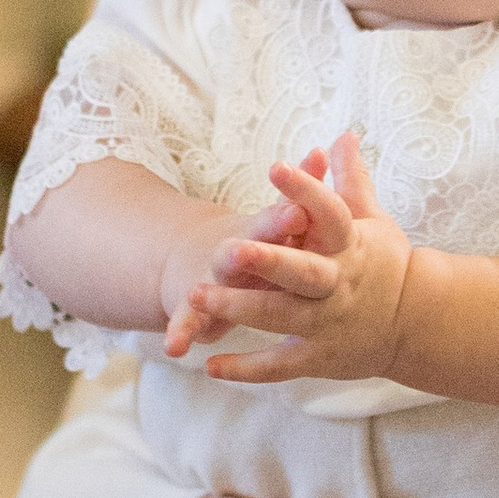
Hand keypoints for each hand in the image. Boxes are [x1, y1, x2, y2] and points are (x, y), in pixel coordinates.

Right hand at [153, 158, 319, 354]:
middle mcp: (240, 252)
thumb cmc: (256, 239)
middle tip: (250, 247)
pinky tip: (173, 348)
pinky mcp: (195, 308)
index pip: (283, 219)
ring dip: (211, 291)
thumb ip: (301, 190)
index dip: (289, 213)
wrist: (196, 257)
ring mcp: (215, 279)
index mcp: (268, 232)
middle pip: (250, 246)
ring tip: (197, 294)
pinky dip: (179, 333)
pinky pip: (187, 322)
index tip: (299, 211)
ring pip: (215, 282)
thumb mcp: (277, 217)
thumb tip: (325, 149)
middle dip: (252, 247)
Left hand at [170, 137, 415, 383]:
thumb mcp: (371, 219)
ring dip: (239, 308)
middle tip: (228, 249)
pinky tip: (211, 367)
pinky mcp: (319, 357)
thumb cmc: (383, 263)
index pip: (329, 213)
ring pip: (281, 316)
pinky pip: (279, 366)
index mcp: (349, 246)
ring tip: (196, 295)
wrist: (416, 322)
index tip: (275, 166)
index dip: (304, 190)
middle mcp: (338, 284)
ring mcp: (328, 323)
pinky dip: (246, 369)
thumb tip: (344, 135)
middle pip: (302, 273)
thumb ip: (351, 179)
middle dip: (267, 262)